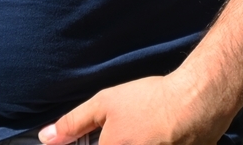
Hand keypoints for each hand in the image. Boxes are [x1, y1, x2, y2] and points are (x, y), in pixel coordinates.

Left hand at [41, 73, 231, 144]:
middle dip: (113, 139)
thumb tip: (45, 138)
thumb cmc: (148, 102)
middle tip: (130, 128)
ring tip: (146, 130)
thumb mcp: (105, 104)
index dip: (94, 142)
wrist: (197, 102)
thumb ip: (73, 123)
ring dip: (137, 140)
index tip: (103, 136)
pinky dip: (154, 143)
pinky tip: (159, 136)